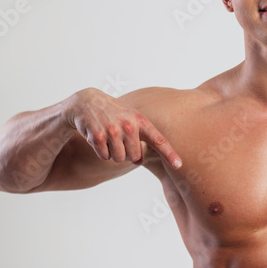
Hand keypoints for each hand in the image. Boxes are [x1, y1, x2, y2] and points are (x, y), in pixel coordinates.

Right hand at [65, 88, 180, 168]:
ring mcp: (113, 130)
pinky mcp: (97, 136)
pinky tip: (98, 137)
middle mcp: (129, 125)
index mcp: (141, 121)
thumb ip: (141, 138)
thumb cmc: (114, 114)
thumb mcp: (132, 119)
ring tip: (108, 137)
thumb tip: (139, 161)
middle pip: (134, 157)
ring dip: (113, 153)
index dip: (169, 154)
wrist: (87, 102)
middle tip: (119, 140)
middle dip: (127, 154)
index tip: (179, 165)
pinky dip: (101, 152)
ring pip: (119, 159)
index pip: (158, 140)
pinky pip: (105, 156)